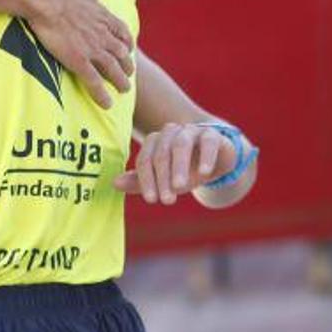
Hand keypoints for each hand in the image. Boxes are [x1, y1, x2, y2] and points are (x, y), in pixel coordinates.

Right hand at [25, 0, 133, 108]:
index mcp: (100, 14)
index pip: (120, 31)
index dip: (126, 42)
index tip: (128, 48)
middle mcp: (101, 33)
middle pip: (120, 53)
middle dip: (126, 65)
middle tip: (129, 74)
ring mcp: (91, 48)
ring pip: (112, 69)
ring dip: (119, 81)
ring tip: (123, 90)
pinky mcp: (78, 60)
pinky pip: (94, 82)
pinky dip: (102, 94)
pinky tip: (107, 104)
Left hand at [113, 123, 237, 205]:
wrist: (217, 162)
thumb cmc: (185, 171)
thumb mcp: (163, 179)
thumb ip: (140, 181)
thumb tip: (114, 183)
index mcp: (155, 141)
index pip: (145, 159)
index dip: (146, 180)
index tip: (151, 200)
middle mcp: (171, 133)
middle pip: (161, 153)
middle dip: (162, 178)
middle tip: (167, 200)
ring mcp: (192, 131)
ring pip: (181, 144)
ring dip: (179, 167)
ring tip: (180, 187)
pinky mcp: (213, 135)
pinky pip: (208, 141)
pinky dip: (206, 156)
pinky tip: (204, 172)